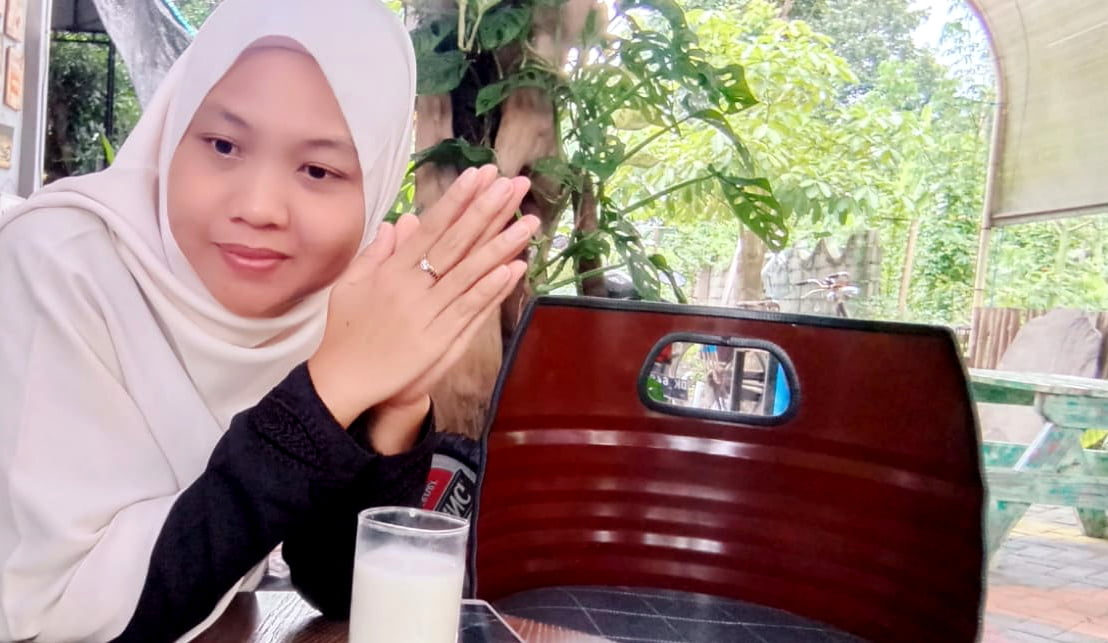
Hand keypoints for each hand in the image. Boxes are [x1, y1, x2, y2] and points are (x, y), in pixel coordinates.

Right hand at [308, 165, 537, 427]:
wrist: (343, 381)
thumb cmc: (346, 333)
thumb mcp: (351, 285)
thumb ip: (376, 252)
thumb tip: (397, 221)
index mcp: (391, 270)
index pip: (430, 227)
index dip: (457, 200)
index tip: (478, 175)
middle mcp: (410, 286)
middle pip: (455, 242)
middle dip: (486, 210)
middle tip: (512, 184)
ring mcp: (426, 313)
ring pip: (469, 272)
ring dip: (501, 245)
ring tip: (528, 221)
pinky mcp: (438, 340)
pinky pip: (469, 310)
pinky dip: (490, 289)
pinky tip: (513, 269)